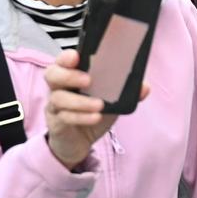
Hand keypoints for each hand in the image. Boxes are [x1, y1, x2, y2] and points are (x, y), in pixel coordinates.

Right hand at [43, 49, 149, 169]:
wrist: (79, 141)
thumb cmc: (93, 112)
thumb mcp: (111, 100)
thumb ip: (126, 91)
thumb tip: (144, 87)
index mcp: (71, 74)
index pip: (63, 60)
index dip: (66, 57)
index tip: (76, 56)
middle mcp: (59, 87)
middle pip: (52, 74)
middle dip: (69, 76)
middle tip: (88, 81)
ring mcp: (54, 105)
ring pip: (59, 98)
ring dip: (80, 101)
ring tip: (99, 105)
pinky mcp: (56, 123)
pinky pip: (64, 117)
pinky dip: (81, 117)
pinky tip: (95, 118)